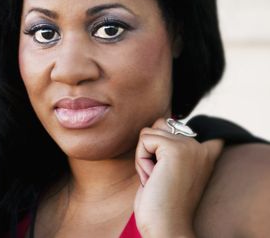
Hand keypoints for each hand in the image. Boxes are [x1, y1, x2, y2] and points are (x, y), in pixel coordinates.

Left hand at [133, 118, 222, 236]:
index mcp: (205, 152)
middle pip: (158, 127)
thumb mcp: (169, 168)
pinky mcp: (176, 149)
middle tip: (159, 178)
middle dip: (149, 152)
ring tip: (156, 178)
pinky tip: (153, 178)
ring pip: (149, 133)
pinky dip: (141, 160)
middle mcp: (201, 146)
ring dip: (144, 156)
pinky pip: (144, 140)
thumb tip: (162, 121)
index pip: (181, 124)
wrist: (166, 226)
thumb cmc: (162, 202)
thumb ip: (171, 144)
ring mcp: (190, 146)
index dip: (168, 138)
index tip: (172, 164)